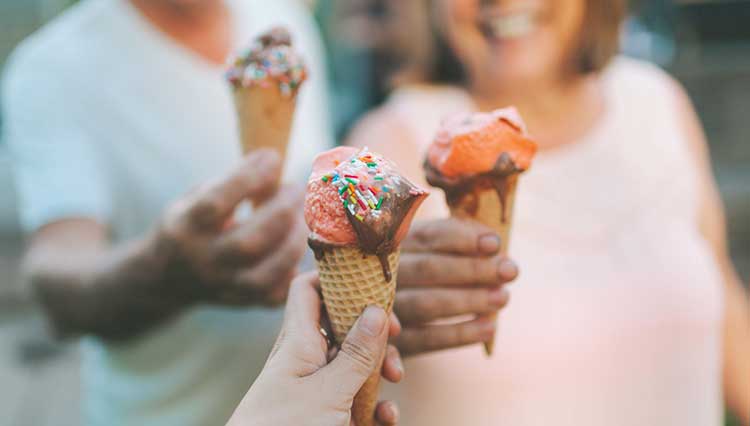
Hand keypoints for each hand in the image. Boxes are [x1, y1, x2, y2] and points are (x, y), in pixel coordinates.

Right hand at [153, 149, 306, 306]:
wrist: (164, 278)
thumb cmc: (192, 223)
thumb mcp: (196, 197)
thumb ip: (231, 184)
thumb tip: (276, 164)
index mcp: (185, 227)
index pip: (216, 203)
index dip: (249, 177)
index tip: (272, 156)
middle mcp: (202, 260)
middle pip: (248, 243)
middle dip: (282, 212)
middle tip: (296, 189)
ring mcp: (222, 286)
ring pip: (265, 275)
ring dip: (293, 242)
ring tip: (302, 218)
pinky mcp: (240, 303)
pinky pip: (274, 295)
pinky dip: (293, 272)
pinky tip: (295, 248)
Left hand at [227, 272, 401, 425]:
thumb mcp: (327, 392)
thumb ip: (355, 353)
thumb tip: (377, 308)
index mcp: (299, 342)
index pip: (310, 289)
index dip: (338, 277)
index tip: (371, 280)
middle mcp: (307, 359)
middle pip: (344, 324)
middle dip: (374, 330)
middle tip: (395, 338)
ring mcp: (317, 388)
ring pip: (355, 362)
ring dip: (380, 368)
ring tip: (395, 380)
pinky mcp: (327, 416)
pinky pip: (356, 399)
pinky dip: (376, 405)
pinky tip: (386, 418)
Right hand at [393, 218, 517, 355]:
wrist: (374, 318)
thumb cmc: (417, 273)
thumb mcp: (428, 250)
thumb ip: (456, 240)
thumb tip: (492, 243)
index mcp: (393, 244)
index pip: (427, 236)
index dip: (463, 239)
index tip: (495, 244)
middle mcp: (380, 274)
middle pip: (427, 269)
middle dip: (472, 269)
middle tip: (510, 271)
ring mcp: (381, 309)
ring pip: (425, 304)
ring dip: (468, 300)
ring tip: (503, 297)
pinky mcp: (390, 343)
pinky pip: (424, 340)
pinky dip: (456, 335)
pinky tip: (488, 328)